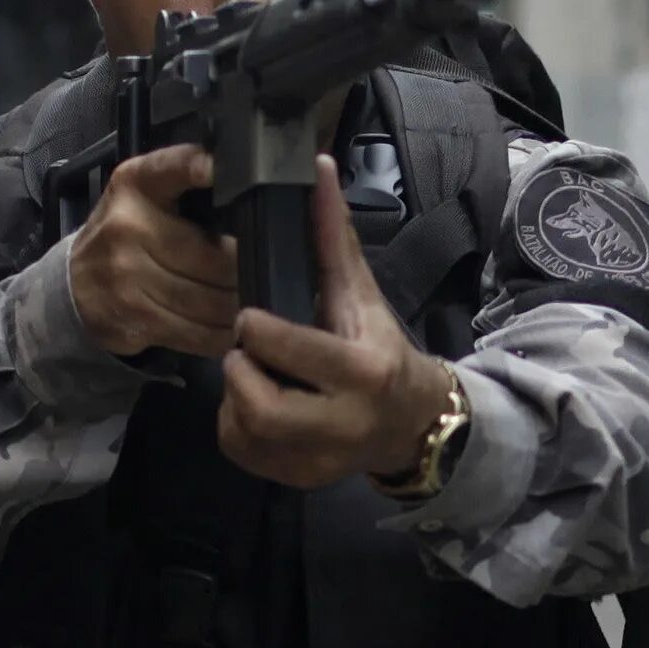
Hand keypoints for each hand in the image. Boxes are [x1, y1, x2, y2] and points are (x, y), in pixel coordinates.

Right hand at [68, 144, 238, 356]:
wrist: (72, 285)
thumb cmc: (127, 235)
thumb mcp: (147, 196)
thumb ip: (188, 188)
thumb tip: (255, 204)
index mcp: (137, 184)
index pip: (171, 168)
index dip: (197, 167)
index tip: (220, 169)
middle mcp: (128, 225)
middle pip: (213, 258)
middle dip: (246, 273)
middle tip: (263, 276)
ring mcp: (126, 274)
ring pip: (210, 300)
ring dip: (239, 308)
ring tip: (252, 304)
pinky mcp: (133, 316)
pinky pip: (197, 333)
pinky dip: (222, 335)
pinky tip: (231, 329)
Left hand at [217, 156, 450, 489]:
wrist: (413, 423)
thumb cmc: (382, 349)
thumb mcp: (361, 295)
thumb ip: (332, 238)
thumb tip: (316, 168)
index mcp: (364, 371)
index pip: (288, 349)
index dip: (257, 330)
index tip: (251, 318)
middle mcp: (346, 422)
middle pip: (260, 403)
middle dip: (241, 371)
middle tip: (245, 353)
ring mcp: (321, 458)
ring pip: (245, 429)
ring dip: (235, 396)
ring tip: (255, 374)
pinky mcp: (300, 479)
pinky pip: (242, 450)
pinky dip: (238, 425)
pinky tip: (258, 405)